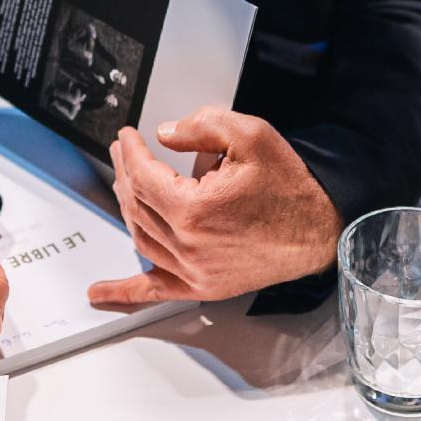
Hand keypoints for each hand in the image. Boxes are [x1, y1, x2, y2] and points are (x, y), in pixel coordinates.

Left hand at [89, 107, 340, 309]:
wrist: (321, 230)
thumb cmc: (291, 188)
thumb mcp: (251, 136)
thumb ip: (203, 126)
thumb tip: (164, 134)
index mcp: (193, 209)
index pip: (143, 176)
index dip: (131, 152)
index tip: (128, 137)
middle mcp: (188, 244)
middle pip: (136, 205)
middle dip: (126, 173)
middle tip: (125, 153)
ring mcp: (194, 271)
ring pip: (140, 237)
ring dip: (126, 208)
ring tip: (125, 185)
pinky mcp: (203, 286)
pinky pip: (156, 290)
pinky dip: (125, 291)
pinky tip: (99, 293)